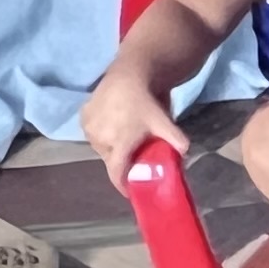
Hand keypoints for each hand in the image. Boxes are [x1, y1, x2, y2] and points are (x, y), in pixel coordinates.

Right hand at [80, 70, 184, 190]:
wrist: (127, 76)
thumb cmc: (146, 103)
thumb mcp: (164, 122)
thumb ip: (177, 140)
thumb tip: (186, 154)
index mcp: (119, 144)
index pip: (116, 173)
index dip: (122, 185)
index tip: (129, 191)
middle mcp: (100, 139)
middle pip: (111, 160)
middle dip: (122, 162)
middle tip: (134, 157)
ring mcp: (88, 128)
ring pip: (100, 148)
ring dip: (111, 148)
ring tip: (123, 139)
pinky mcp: (82, 118)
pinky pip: (92, 134)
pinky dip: (102, 135)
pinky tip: (113, 126)